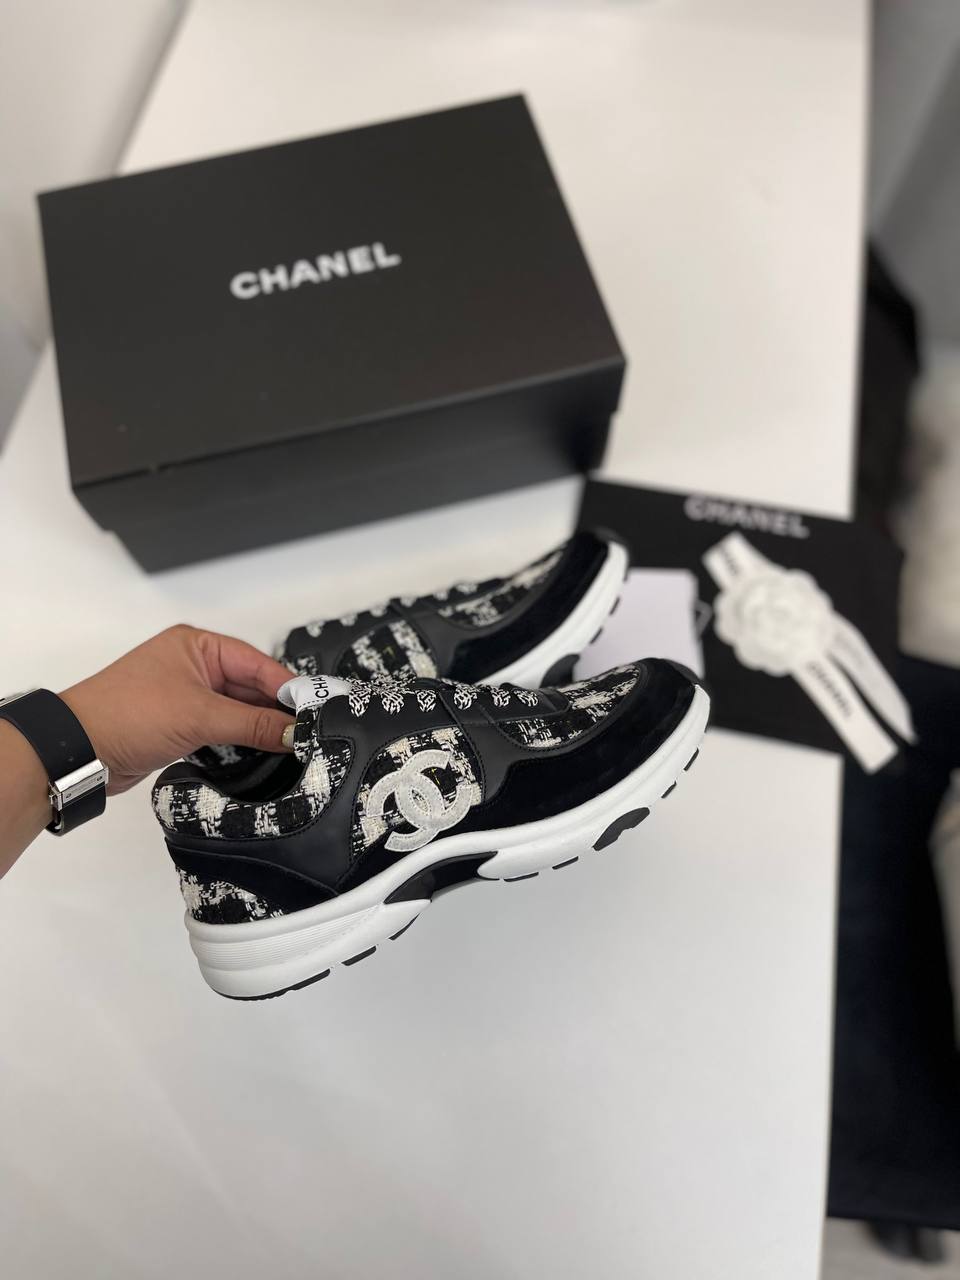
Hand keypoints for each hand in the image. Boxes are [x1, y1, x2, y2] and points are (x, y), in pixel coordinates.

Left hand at [60, 625, 294, 793]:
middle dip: (276, 710)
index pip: (257, 664)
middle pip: (251, 687)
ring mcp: (187, 696)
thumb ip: (253, 724)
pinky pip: (223, 730)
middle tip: (308, 732)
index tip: (315, 710)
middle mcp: (194, 666)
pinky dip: (241, 741)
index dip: (287, 687)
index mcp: (197, 645)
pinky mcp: (181, 725)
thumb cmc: (123, 713)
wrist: (78, 750)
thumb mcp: (200, 716)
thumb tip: (293, 731)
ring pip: (238, 711)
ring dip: (259, 728)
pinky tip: (261, 753)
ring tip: (291, 744)